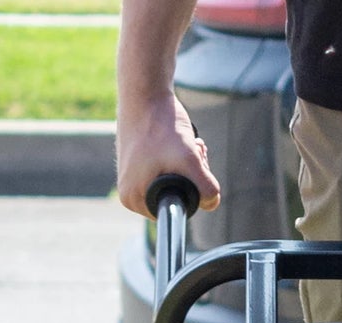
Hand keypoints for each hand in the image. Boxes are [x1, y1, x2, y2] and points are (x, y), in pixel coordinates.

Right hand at [116, 92, 221, 216]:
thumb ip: (206, 188)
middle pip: (177, 198)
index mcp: (133, 199)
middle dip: (192, 178)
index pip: (177, 211)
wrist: (145, 91)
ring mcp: (133, 178)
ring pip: (178, 184)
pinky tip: (181, 141)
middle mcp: (130, 193)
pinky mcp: (140, 165)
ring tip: (188, 144)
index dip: (192, 192)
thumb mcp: (190, 159)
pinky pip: (170, 172)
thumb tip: (211, 202)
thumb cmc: (162, 123)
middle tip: (193, 152)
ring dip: (191, 167)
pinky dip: (182, 159)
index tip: (191, 166)